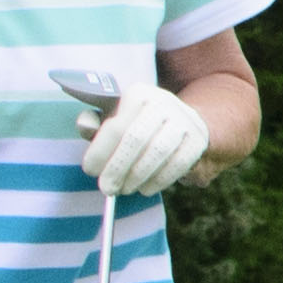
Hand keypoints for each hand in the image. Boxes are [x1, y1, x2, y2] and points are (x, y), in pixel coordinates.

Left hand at [81, 86, 211, 197]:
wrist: (184, 125)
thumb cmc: (139, 125)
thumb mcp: (115, 119)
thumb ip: (95, 123)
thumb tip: (84, 125)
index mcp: (138, 93)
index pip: (116, 125)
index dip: (100, 151)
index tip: (90, 170)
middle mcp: (163, 101)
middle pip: (136, 138)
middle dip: (118, 168)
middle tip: (107, 189)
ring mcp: (184, 119)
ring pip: (158, 151)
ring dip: (137, 176)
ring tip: (125, 189)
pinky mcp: (198, 138)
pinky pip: (178, 163)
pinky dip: (159, 180)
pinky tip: (146, 188)